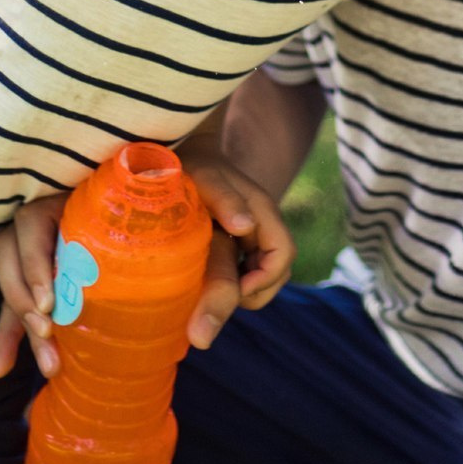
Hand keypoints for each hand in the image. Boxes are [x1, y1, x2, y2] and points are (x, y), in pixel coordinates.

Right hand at [0, 148, 294, 378]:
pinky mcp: (49, 278)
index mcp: (78, 195)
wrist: (190, 206)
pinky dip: (9, 337)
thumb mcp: (203, 211)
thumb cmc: (190, 205)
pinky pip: (16, 303)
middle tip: (49, 329)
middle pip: (10, 251)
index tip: (51, 299)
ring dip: (18, 323)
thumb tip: (230, 265)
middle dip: (22, 296)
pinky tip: (1, 369)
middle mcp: (54, 218)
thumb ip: (216, 232)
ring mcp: (47, 249)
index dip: (34, 258)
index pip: (33, 218)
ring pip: (11, 280)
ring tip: (49, 363)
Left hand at [175, 139, 294, 345]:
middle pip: (274, 272)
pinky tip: (200, 289)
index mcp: (260, 211)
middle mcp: (258, 226)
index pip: (282, 253)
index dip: (265, 278)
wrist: (180, 149)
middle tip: (211, 314)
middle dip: (248, 296)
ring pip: (258, 276)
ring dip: (239, 292)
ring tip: (206, 301)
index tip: (236, 290)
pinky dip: (227, 285)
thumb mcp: (205, 177)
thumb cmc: (192, 162)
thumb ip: (225, 200)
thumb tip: (246, 227)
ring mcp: (245, 236)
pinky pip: (240, 272)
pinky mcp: (229, 243)